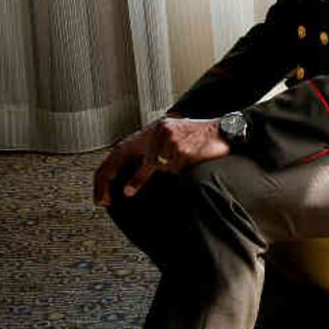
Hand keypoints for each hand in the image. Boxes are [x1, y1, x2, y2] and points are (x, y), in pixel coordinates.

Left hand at [92, 117, 230, 205]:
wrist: (227, 130)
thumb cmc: (201, 138)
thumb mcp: (174, 137)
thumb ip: (155, 149)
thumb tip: (138, 172)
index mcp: (153, 129)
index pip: (120, 149)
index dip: (106, 171)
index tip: (101, 191)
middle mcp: (158, 131)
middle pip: (122, 154)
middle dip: (106, 179)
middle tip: (101, 200)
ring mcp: (169, 139)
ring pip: (149, 164)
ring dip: (138, 179)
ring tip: (121, 195)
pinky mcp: (181, 149)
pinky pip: (169, 168)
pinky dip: (165, 175)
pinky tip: (156, 180)